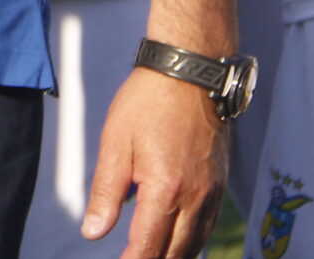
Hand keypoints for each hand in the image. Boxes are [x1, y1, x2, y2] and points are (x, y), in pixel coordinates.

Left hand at [85, 67, 225, 257]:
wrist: (190, 73)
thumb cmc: (147, 103)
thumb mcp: (115, 144)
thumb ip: (105, 192)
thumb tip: (93, 233)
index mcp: (165, 189)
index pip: (148, 246)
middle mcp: (195, 197)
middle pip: (176, 253)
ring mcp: (212, 192)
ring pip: (195, 244)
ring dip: (173, 256)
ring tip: (149, 254)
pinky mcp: (219, 184)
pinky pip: (208, 226)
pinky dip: (191, 241)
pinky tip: (175, 241)